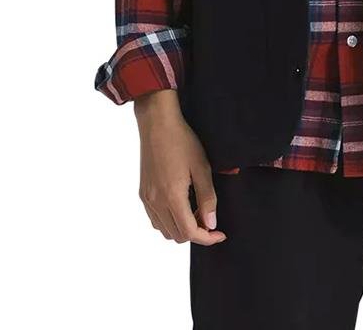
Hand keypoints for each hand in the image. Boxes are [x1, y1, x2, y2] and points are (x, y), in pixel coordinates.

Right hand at [134, 89, 226, 245]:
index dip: (207, 238)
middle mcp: (156, 202)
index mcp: (171, 196)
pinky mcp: (142, 193)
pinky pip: (155, 219)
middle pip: (177, 236)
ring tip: (195, 209)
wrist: (157, 123)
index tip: (219, 233)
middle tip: (209, 216)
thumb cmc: (182, 140)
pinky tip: (180, 204)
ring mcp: (147, 198)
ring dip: (181, 228)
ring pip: (164, 231)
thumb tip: (211, 224)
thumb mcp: (202, 167)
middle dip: (196, 232)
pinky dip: (169, 221)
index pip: (189, 232)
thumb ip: (207, 197)